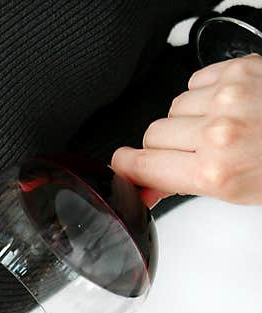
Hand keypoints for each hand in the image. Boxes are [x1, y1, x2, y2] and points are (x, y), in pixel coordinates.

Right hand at [110, 53, 261, 207]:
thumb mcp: (237, 191)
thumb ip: (183, 185)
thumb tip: (145, 186)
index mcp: (214, 172)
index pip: (138, 164)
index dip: (127, 167)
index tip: (125, 167)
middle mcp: (218, 132)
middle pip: (153, 134)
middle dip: (167, 144)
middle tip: (194, 152)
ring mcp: (229, 96)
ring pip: (174, 107)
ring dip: (189, 117)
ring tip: (221, 126)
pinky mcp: (239, 69)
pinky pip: (195, 82)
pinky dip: (206, 93)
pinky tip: (229, 105)